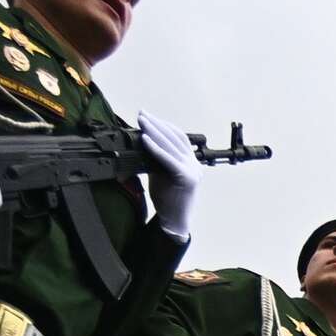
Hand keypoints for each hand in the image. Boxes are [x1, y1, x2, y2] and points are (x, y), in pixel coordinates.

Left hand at [137, 110, 199, 239]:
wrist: (174, 221)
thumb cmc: (167, 199)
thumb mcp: (160, 174)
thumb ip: (156, 159)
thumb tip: (141, 143)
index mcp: (190, 161)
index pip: (178, 137)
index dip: (163, 125)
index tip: (148, 116)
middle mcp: (194, 164)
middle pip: (174, 138)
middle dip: (156, 124)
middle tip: (142, 114)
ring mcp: (192, 170)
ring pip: (171, 146)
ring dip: (154, 132)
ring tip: (142, 122)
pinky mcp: (186, 178)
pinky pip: (168, 160)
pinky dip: (156, 149)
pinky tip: (145, 140)